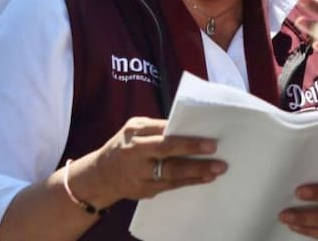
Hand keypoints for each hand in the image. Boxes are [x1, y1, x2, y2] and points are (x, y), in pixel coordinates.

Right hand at [72, 117, 226, 208]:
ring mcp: (139, 175)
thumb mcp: (135, 128)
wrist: (100, 175)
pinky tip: (204, 178)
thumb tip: (188, 126)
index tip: (209, 139)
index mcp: (135, 133)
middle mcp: (135, 153)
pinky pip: (170, 186)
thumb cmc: (125, 145)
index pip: (163, 134)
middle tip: (215, 151)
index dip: (186, 138)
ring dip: (196, 172)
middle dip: (193, 152)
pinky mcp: (143, 191)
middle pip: (167, 153)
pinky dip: (188, 182)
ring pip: (171, 174)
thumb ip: (158, 127)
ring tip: (216, 169)